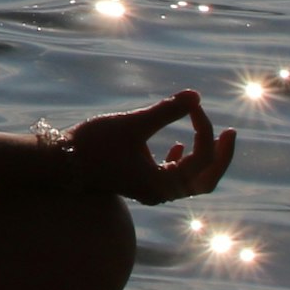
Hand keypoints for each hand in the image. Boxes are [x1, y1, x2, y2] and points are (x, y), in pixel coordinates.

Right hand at [68, 90, 234, 205]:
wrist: (59, 162)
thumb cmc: (94, 145)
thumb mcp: (133, 125)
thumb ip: (166, 111)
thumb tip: (196, 95)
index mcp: (163, 185)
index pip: (201, 158)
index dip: (205, 128)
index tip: (194, 105)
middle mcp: (161, 193)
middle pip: (206, 180)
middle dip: (221, 156)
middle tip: (231, 132)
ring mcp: (151, 190)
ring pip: (192, 180)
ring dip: (204, 157)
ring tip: (214, 134)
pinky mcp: (140, 183)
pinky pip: (173, 178)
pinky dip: (182, 162)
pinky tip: (177, 147)